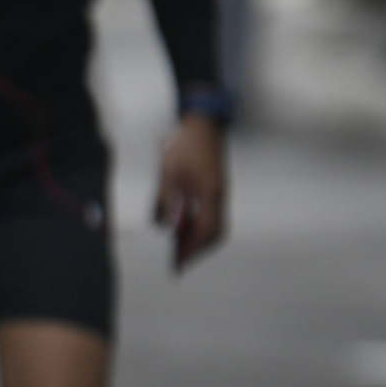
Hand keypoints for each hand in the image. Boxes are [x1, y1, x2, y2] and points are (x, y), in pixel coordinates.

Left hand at [153, 113, 229, 271]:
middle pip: (214, 232)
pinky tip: (181, 225)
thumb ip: (167, 200)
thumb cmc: (184, 144)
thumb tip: (167, 228)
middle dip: (197, 248)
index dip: (192, 250)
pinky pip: (209, 212)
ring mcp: (218, 190)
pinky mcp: (214, 186)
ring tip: (177, 248)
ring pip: (213, 223)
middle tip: (178, 261)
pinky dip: (197, 224)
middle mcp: (218, 195)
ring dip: (197, 237)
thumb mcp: (169, 172)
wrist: (202, 122)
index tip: (179, 265)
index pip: (206, 230)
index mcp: (210, 193)